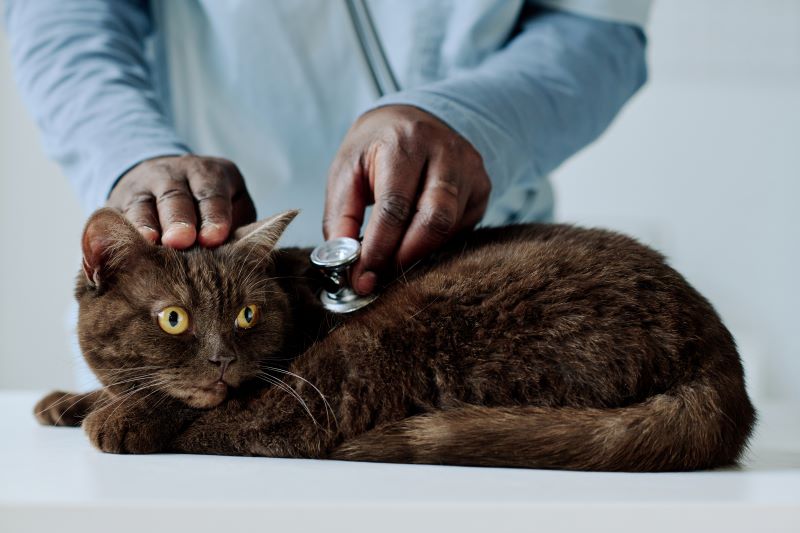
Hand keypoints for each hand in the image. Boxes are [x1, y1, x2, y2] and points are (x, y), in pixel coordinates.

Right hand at [108, 155, 256, 248]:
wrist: (161, 181)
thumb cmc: (209, 208)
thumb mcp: (231, 207)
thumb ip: (237, 227)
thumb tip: (245, 255)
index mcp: (209, 173)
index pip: (212, 193)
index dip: (214, 215)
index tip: (214, 237)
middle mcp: (173, 174)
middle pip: (176, 197)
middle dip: (179, 219)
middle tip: (182, 240)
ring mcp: (142, 187)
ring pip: (143, 205)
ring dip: (146, 225)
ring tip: (151, 242)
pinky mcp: (117, 203)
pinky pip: (117, 217)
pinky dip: (119, 231)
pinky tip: (120, 246)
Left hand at [324, 105, 490, 293]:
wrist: (413, 119)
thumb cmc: (374, 149)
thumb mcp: (346, 172)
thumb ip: (340, 218)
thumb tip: (343, 264)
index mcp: (404, 141)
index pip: (395, 207)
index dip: (379, 249)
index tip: (362, 279)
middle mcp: (444, 151)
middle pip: (433, 221)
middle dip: (404, 257)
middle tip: (381, 278)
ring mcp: (469, 169)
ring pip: (449, 228)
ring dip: (419, 253)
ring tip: (393, 261)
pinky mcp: (483, 186)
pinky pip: (462, 228)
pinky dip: (436, 243)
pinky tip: (416, 240)